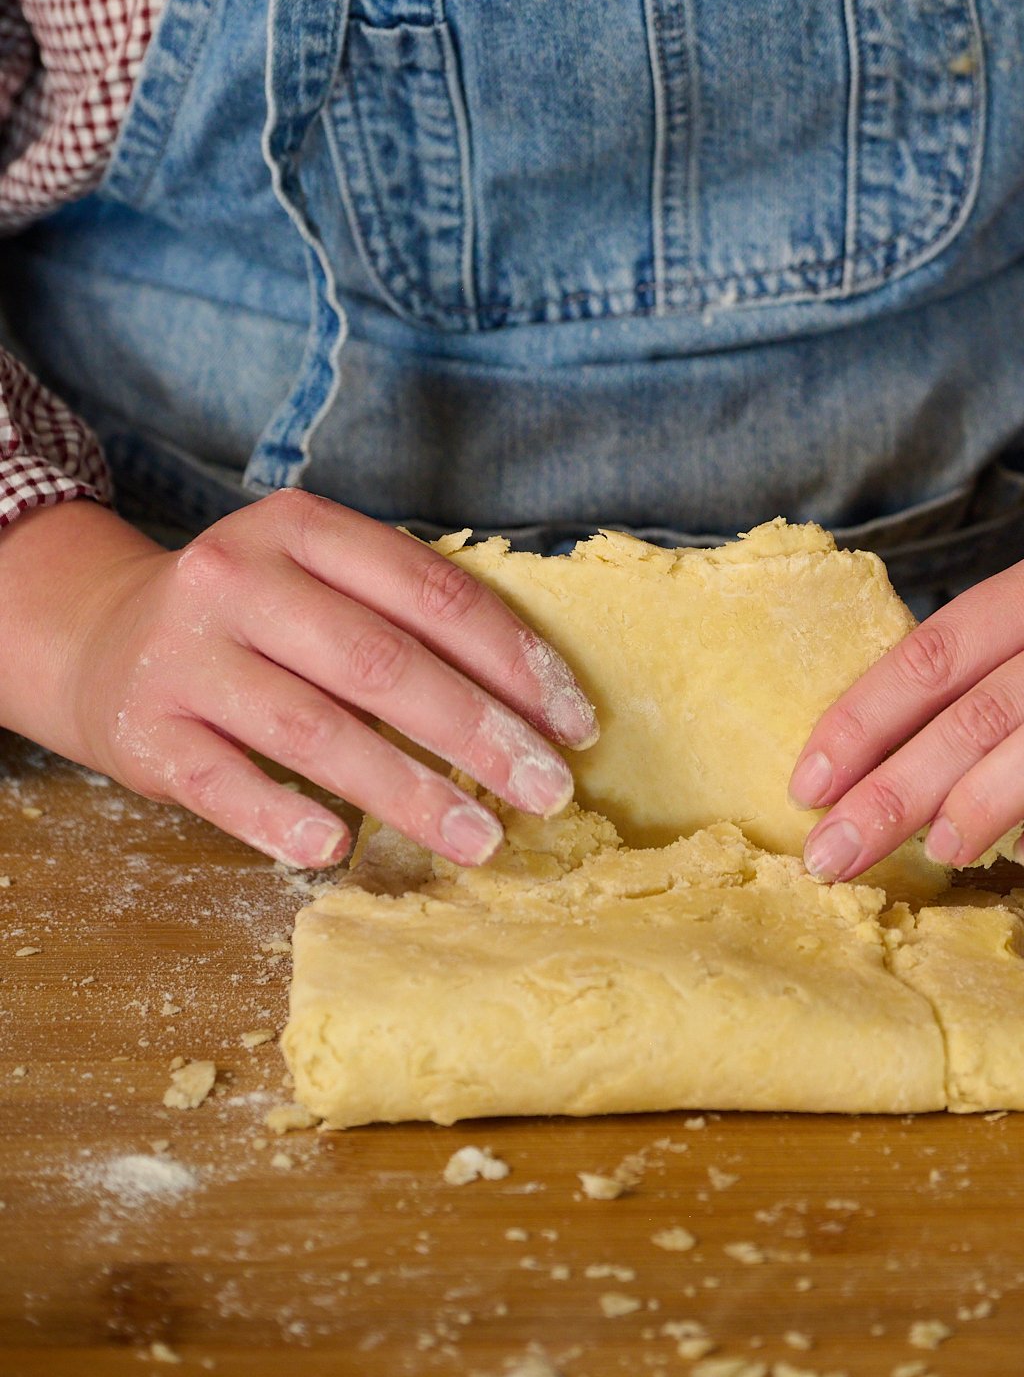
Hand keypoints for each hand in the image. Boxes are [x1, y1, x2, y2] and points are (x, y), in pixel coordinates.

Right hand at [0, 493, 595, 869]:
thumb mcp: (317, 577)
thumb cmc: (252, 618)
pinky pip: (223, 783)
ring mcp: (185, 654)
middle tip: (548, 792)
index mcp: (301, 528)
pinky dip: (282, 818)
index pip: (430, 592)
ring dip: (409, 793)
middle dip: (479, 734)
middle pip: (382, 663)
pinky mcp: (144, 731)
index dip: (514, 660)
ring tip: (481, 840)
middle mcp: (238, 579)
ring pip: (315, 731)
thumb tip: (537, 698)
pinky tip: (338, 848)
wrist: (97, 637)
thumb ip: (404, 611)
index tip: (574, 723)